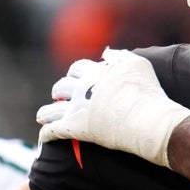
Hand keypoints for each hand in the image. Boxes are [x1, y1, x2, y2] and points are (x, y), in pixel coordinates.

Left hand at [36, 49, 189, 166]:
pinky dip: (47, 134)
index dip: (76, 73)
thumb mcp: (137, 64)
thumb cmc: (145, 91)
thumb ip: (120, 56)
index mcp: (95, 72)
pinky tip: (45, 137)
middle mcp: (82, 88)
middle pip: (62, 86)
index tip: (77, 77)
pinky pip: (53, 131)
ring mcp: (77, 108)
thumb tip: (106, 52)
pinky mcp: (74, 128)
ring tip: (42, 116)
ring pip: (52, 110)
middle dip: (60, 91)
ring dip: (46, 112)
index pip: (78, 68)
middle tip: (61, 97)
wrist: (146, 118)